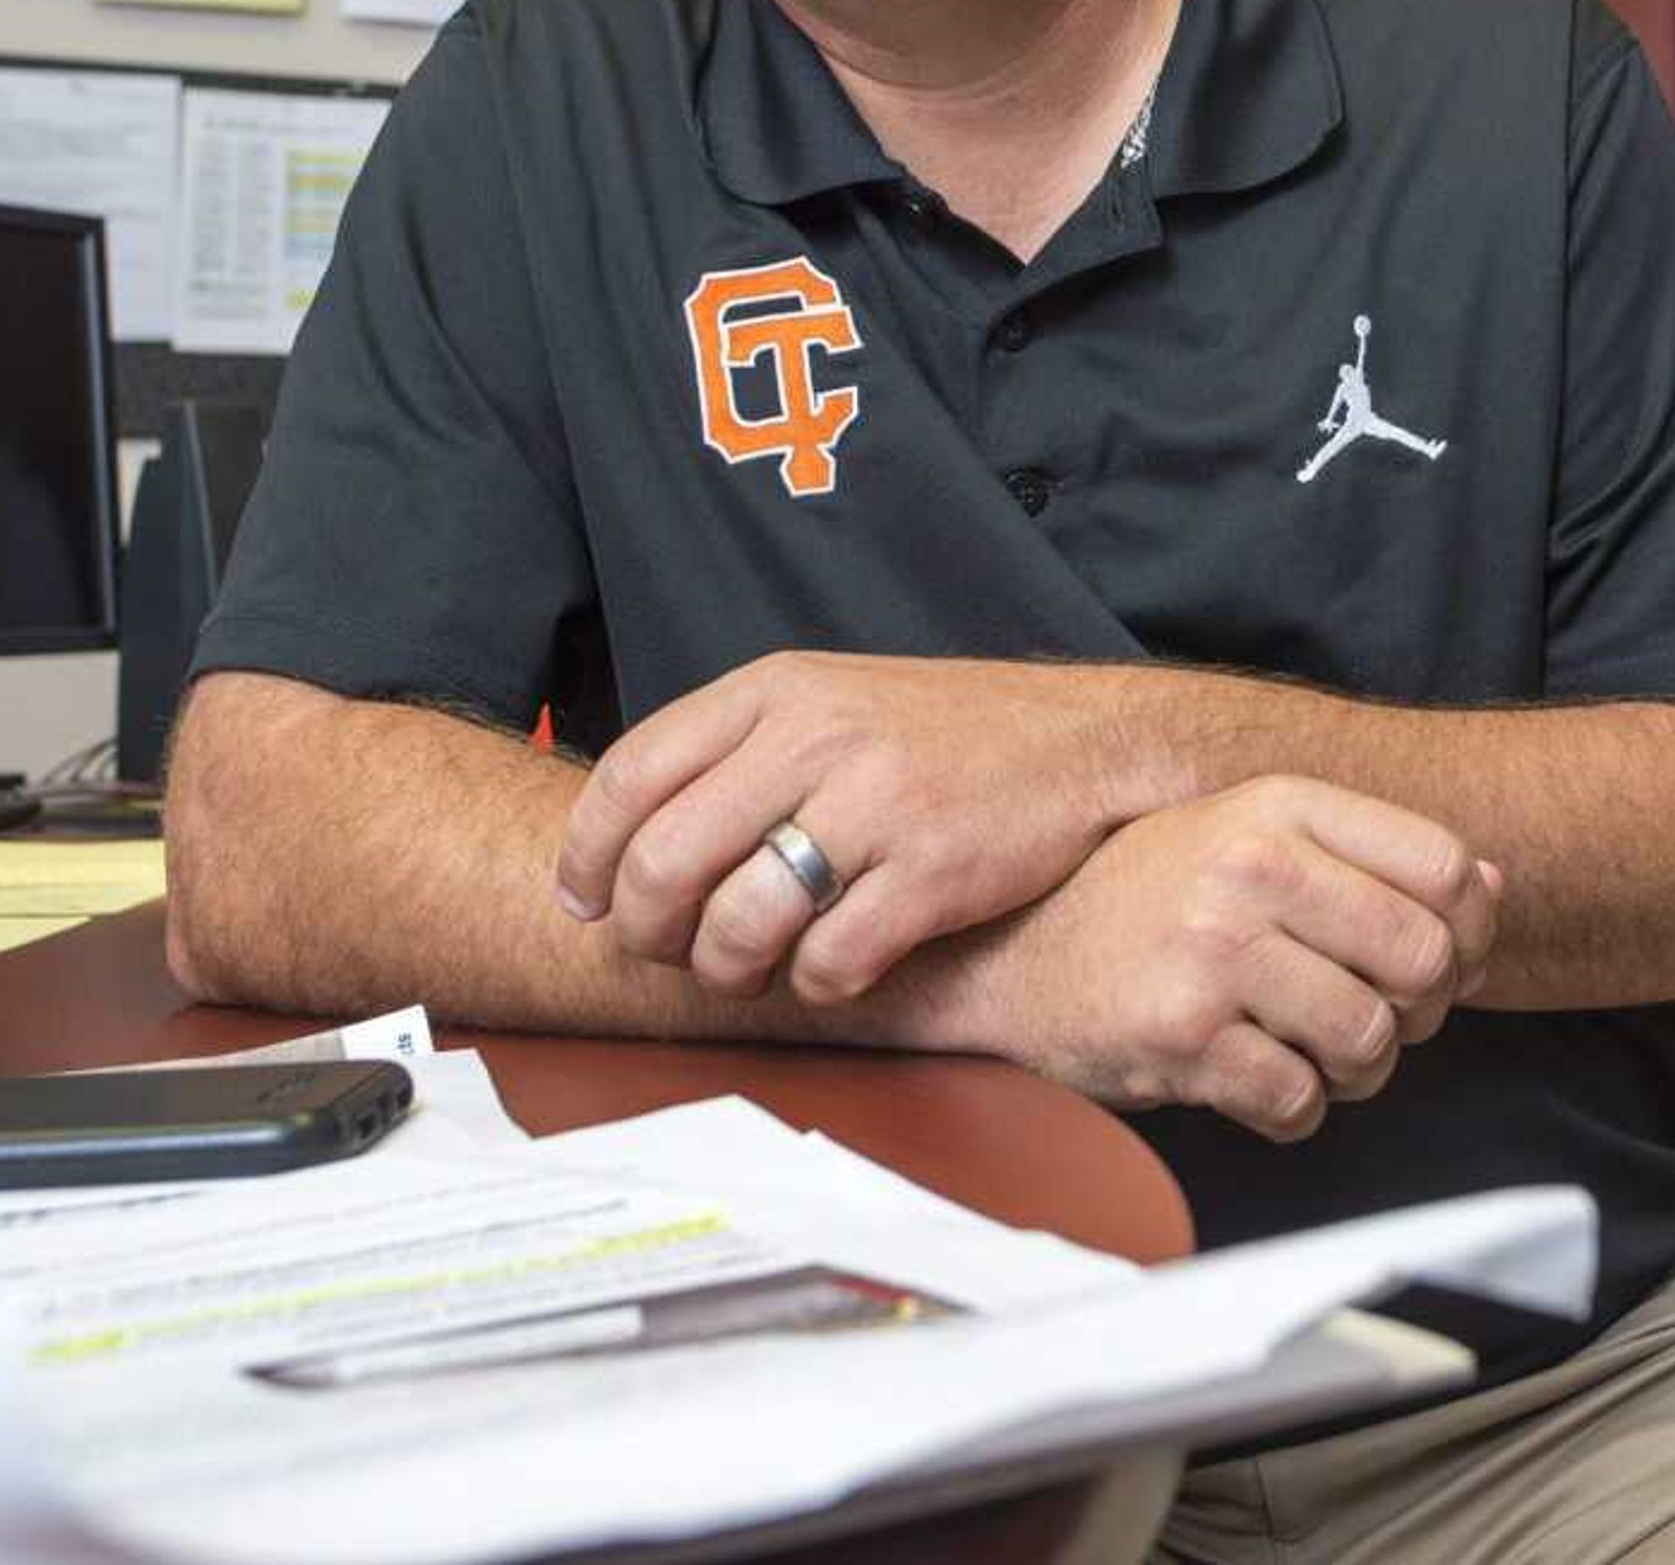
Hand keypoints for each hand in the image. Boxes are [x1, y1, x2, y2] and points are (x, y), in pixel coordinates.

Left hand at [555, 652, 1143, 1003]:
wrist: (1086, 740)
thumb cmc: (944, 734)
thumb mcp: (830, 702)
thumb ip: (734, 754)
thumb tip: (621, 851)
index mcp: (778, 690)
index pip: (632, 774)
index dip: (589, 856)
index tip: (588, 903)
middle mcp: (818, 737)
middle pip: (667, 861)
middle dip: (650, 931)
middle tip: (672, 951)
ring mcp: (879, 803)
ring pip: (738, 924)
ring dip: (728, 970)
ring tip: (751, 967)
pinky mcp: (935, 871)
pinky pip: (829, 962)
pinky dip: (816, 985)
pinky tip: (836, 966)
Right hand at [969, 777, 1499, 1140]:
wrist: (1008, 958)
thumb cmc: (1149, 902)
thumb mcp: (1253, 840)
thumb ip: (1369, 855)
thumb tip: (1491, 887)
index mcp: (1279, 805)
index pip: (1446, 867)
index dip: (1467, 933)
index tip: (1438, 962)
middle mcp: (1248, 866)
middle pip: (1423, 960)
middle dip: (1418, 1011)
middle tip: (1376, 1018)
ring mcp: (1211, 951)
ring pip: (1369, 1041)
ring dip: (1357, 1070)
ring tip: (1312, 1053)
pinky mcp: (1179, 1037)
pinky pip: (1299, 1101)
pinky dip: (1295, 1108)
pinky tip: (1258, 1079)